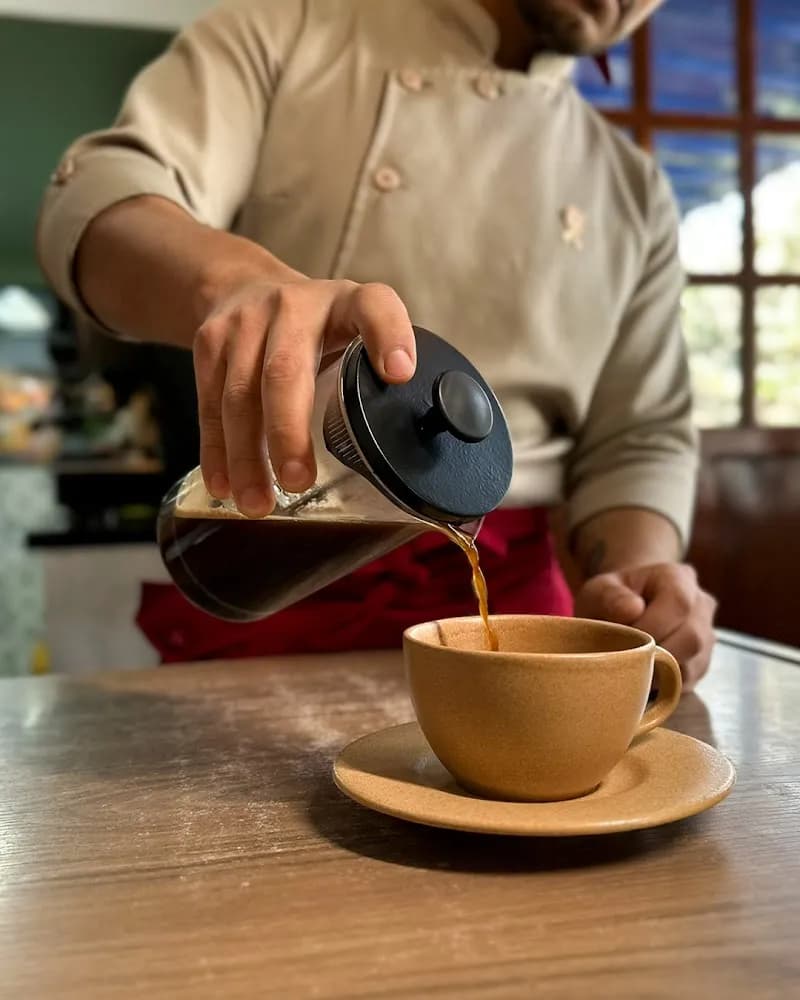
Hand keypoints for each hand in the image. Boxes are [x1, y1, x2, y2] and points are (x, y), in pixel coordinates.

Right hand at [193, 277, 415, 516]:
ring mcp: (245, 322)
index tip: (400, 373)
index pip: (373, 308)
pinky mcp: (209, 342)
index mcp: (345, 303)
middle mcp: (293, 306)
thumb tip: (415, 447)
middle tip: (298, 481)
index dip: (388, 336)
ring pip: (239, 394)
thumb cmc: (316, 326)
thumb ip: (377, 372)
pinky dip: (215, 451)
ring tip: (259, 504)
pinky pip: (208, 403)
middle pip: (286, 370)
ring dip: (247, 456)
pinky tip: (224, 486)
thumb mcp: (354, 330)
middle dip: (288, 431)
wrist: (242, 284)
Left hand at [573, 563, 716, 690]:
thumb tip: (633, 611)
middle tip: (625, 658)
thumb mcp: (600, 590)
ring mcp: (706, 636)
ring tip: (630, 666)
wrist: (623, 610)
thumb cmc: (611, 598)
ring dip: (658, 673)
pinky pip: (688, 681)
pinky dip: (661, 684)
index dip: (652, 626)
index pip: (679, 603)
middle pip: (693, 638)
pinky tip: (641, 675)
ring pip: (693, 665)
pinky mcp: (701, 663)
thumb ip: (610, 596)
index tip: (624, 637)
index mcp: (679, 578)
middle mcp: (701, 606)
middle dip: (655, 655)